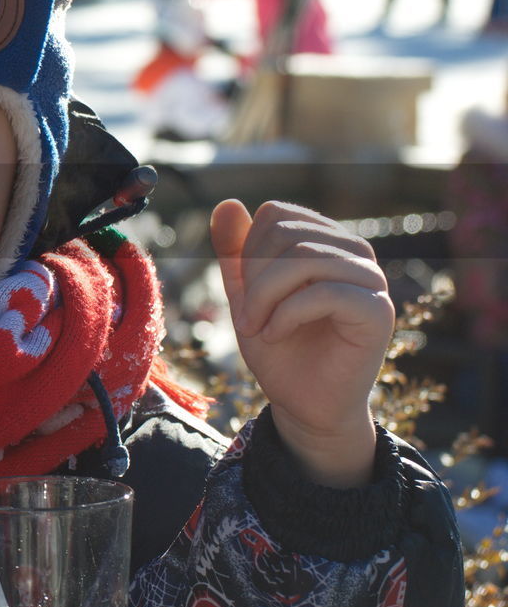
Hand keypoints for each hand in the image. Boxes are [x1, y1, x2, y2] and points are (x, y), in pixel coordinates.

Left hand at [210, 200, 393, 486]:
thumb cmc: (279, 350)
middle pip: (288, 233)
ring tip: (260, 329)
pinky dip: (286, 314)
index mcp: (325, 241)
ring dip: (266, 298)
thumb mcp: (245, 294)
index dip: (249, 251)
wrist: (305, 405)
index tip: (244, 293)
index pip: (277, 214)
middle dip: (254, 279)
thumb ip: (235, 251)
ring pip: (305, 258)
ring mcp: (372, 280)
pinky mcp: (379, 310)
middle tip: (248, 319)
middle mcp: (354, 253)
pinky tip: (276, 335)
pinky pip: (325, 292)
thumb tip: (228, 202)